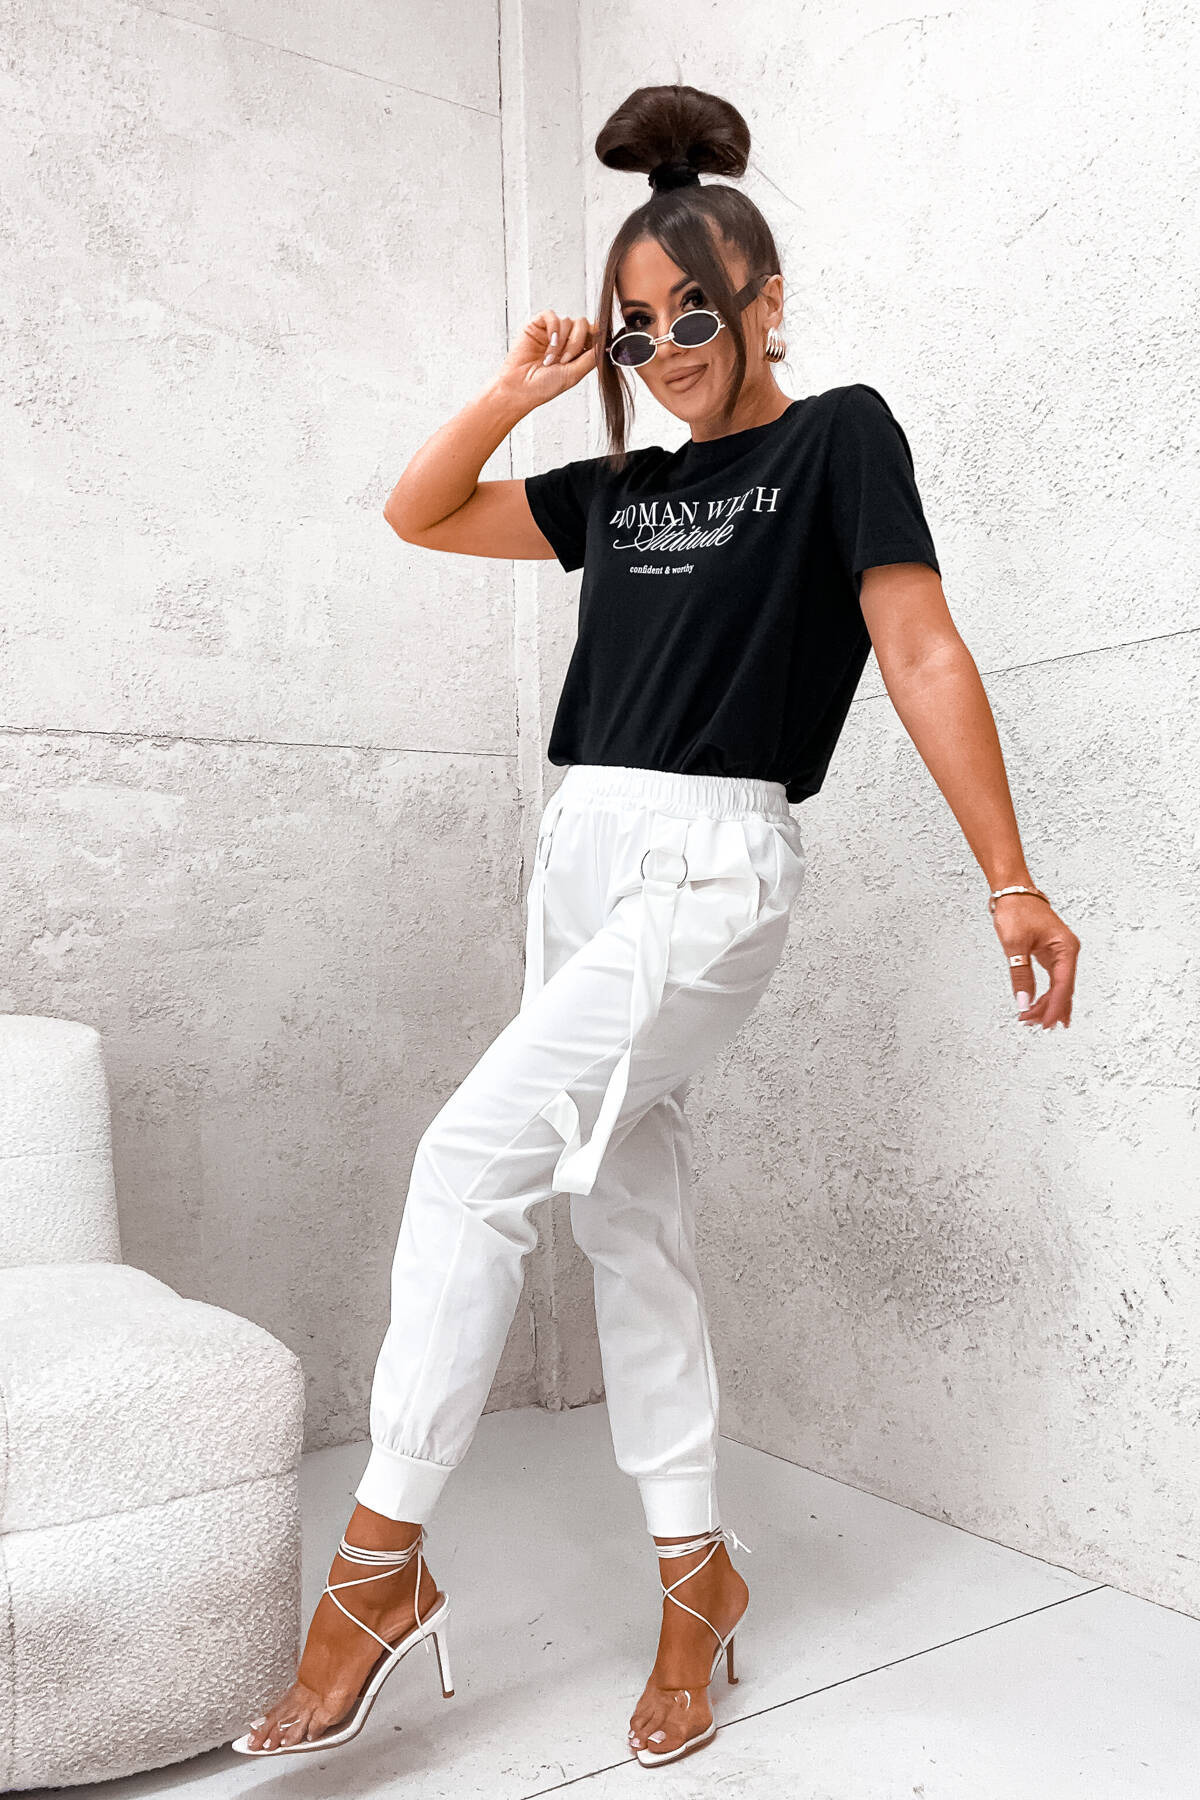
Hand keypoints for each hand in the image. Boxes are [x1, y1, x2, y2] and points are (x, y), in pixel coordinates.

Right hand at [494, 308, 597, 407]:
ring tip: (550, 359)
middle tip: (565, 360)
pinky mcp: (537, 325)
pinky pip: (551, 316)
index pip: (592, 334)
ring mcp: (552, 332)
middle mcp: (565, 339)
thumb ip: (590, 358)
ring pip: (568, 321)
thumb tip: (604, 344)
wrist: (520, 388)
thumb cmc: (543, 386)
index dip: (596, 336)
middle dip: (577, 342)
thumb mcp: (574, 374)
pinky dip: (553, 328)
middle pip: (583, 325)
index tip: (597, 343)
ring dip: (562, 341)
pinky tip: (549, 341)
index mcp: (577, 351)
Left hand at [992, 894, 1079, 1028]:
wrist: (1013, 891)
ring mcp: (1060, 954)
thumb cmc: (1017, 910)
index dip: (1054, 1007)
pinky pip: (1053, 980)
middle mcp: (1067, 952)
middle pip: (1063, 989)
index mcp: (1066, 948)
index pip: (1063, 985)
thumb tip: (1024, 1002)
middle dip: (1049, 1009)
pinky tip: (1042, 1008)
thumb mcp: (1015, 945)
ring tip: (1032, 1021)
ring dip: (1047, 1004)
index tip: (1045, 1023)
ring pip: (1058, 987)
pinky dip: (1046, 994)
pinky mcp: (1051, 954)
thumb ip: (1021, 975)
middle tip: (1032, 1025)